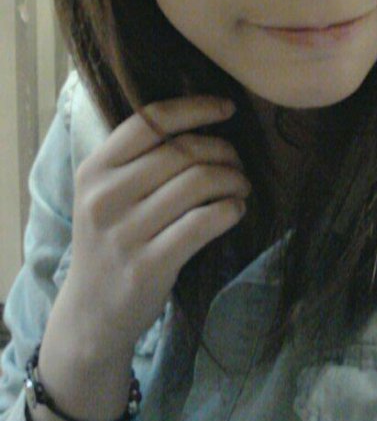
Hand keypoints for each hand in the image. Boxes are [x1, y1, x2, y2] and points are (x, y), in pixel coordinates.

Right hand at [53, 95, 249, 358]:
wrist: (91, 313)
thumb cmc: (110, 241)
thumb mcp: (106, 194)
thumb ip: (139, 158)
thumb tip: (201, 119)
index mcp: (94, 169)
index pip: (151, 120)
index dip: (196, 108)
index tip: (227, 108)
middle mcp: (105, 196)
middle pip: (183, 151)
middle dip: (223, 151)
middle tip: (238, 164)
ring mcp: (125, 232)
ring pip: (198, 182)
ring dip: (233, 179)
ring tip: (241, 187)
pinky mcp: (149, 265)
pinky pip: (204, 222)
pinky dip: (230, 209)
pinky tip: (235, 210)